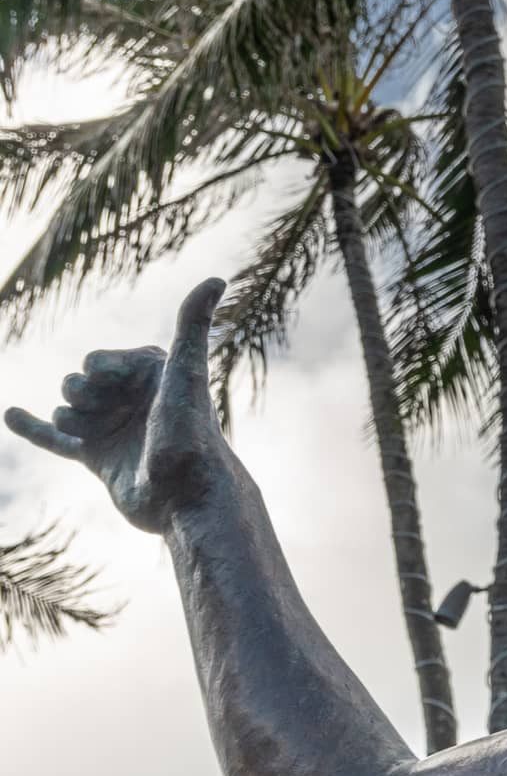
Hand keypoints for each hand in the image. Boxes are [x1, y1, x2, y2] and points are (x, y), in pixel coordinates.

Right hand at [4, 278, 229, 533]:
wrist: (187, 497)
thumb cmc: (189, 434)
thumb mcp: (186, 374)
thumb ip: (193, 328)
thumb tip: (216, 278)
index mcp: (152, 373)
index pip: (95, 361)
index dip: (102, 376)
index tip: (132, 394)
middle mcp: (134, 396)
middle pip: (77, 382)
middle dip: (85, 397)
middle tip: (117, 418)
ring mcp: (115, 426)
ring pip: (67, 410)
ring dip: (76, 423)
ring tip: (107, 441)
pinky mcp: (100, 457)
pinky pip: (55, 438)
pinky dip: (33, 426)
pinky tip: (11, 414)